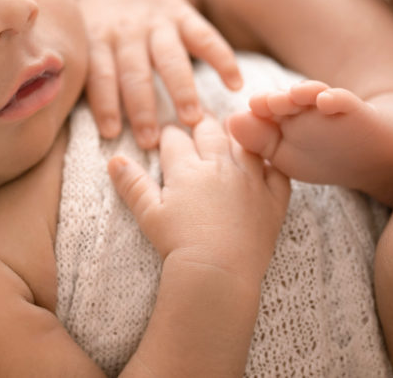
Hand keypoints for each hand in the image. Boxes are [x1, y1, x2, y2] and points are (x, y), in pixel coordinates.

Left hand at [76, 0, 241, 148]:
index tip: (111, 133)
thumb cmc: (99, 21)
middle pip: (134, 71)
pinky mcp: (183, 13)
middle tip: (151, 140)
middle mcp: (127, 31)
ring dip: (182, 89)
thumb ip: (89, 72)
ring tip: (192, 119)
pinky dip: (222, 59)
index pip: (100, 74)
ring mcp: (156, 21)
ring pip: (170, 57)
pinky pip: (205, 36)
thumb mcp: (84, 37)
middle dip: (142, 106)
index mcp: (98, 39)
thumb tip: (92, 128)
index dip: (104, 103)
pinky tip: (235, 84)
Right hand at [108, 118, 289, 282]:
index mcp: (187, 168)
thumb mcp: (148, 213)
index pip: (175, 138)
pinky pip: (278, 172)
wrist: (217, 272)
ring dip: (236, 135)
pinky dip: (272, 164)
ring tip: (231, 132)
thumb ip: (132, 183)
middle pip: (210, 131)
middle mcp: (219, 166)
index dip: (168, 134)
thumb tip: (114, 159)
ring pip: (244, 144)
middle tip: (197, 121)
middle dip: (200, 123)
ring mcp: (250, 180)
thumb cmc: (178, 244)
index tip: (166, 135)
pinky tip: (267, 163)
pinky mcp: (273, 200)